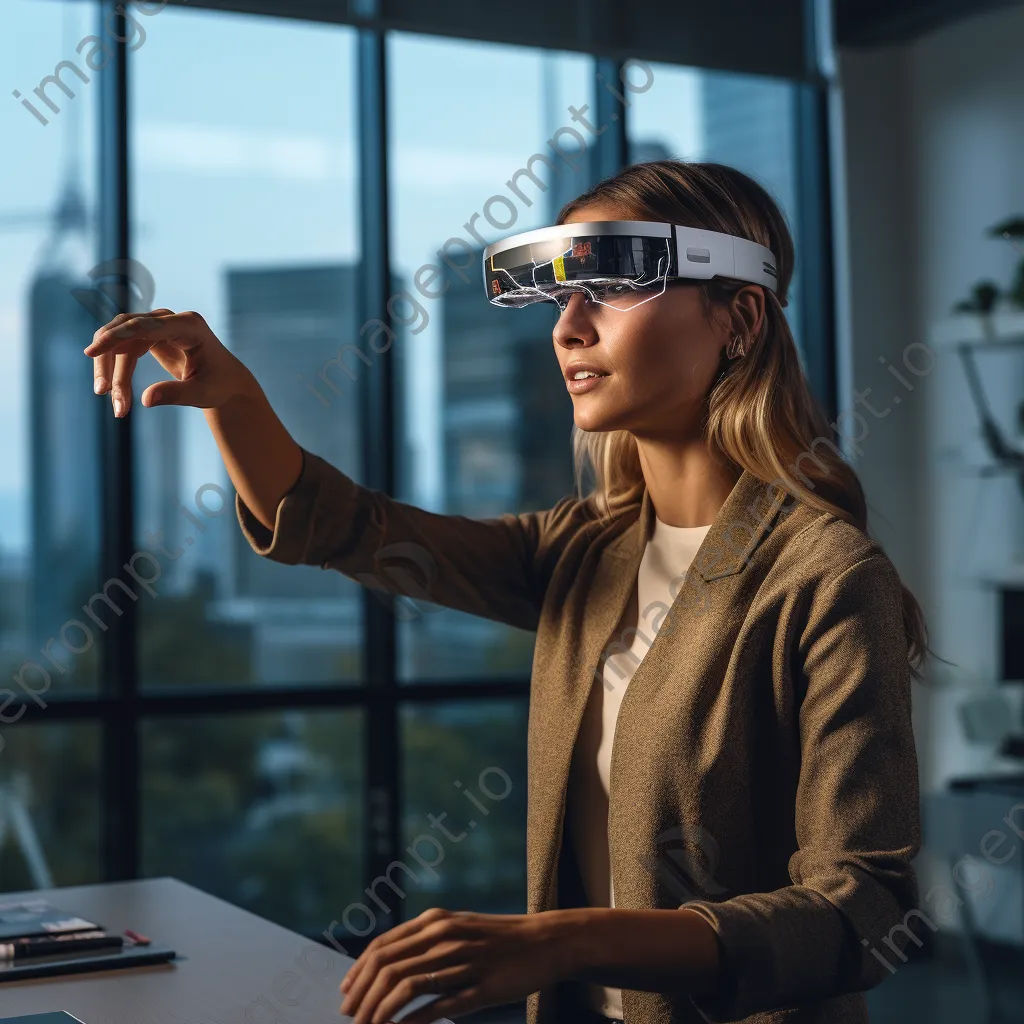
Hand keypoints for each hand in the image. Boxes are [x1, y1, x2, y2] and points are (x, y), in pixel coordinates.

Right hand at [83, 308, 255, 416]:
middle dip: (109, 360)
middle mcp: (172, 319)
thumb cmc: (219, 386)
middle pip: (126, 330)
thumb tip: (145, 400)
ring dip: (110, 368)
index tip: (91, 352)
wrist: (227, 382)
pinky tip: (116, 392)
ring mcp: (160, 324)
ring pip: (120, 339)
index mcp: (189, 326)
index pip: (144, 326)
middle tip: (102, 392)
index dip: (115, 337)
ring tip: (115, 404)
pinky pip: (124, 345)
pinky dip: (116, 368)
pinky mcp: (151, 334)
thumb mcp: (202, 393)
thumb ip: (176, 394)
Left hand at [337, 907, 567, 1023]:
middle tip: (350, 1018)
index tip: (345, 995)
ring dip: (380, 1013)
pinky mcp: (480, 988)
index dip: (358, 972)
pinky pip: (437, 1006)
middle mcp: (444, 936)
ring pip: (406, 987)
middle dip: (362, 996)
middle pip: (387, 967)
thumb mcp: (457, 926)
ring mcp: (462, 962)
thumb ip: (425, 939)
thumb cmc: (497, 938)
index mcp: (435, 921)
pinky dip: (411, 1022)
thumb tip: (387, 961)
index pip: (382, 947)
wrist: (544, 941)